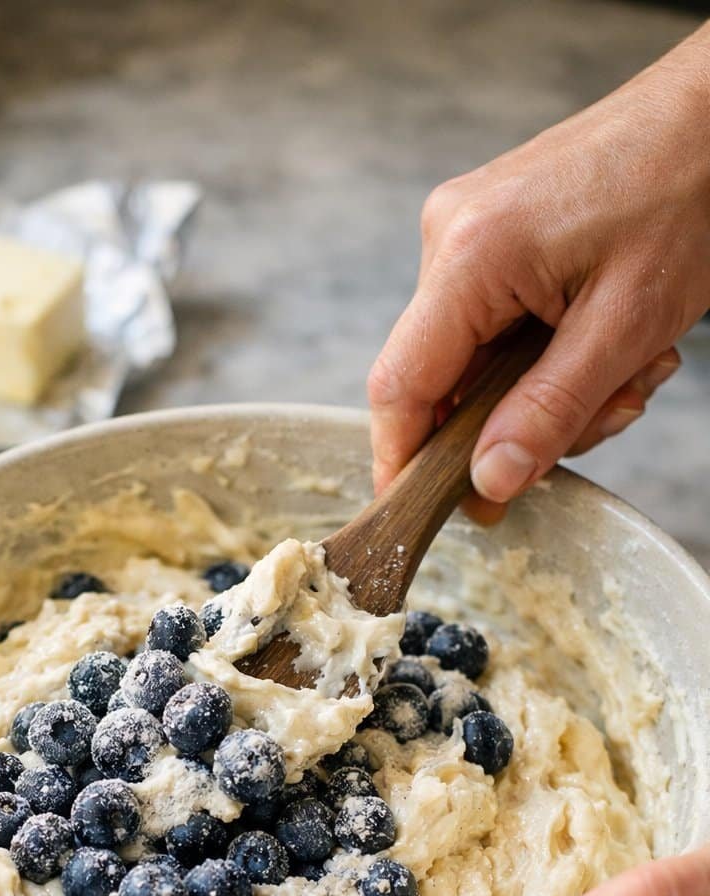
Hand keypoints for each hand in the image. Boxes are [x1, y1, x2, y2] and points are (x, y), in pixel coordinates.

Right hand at [369, 24, 709, 523]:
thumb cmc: (689, 190)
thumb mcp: (626, 327)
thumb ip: (549, 412)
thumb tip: (488, 483)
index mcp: (469, 255)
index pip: (401, 387)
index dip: (406, 463)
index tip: (423, 517)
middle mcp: (450, 237)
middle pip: (445, 380)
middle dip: (520, 422)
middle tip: (606, 416)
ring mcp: (467, 231)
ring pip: (481, 360)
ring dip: (552, 389)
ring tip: (632, 367)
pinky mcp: (493, 233)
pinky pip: (499, 326)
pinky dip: (552, 352)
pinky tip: (612, 338)